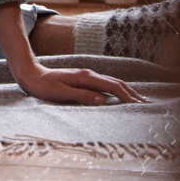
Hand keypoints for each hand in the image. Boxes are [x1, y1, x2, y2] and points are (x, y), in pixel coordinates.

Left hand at [13, 63, 146, 104]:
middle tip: (149, 105)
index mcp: (85, 77)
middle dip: (133, 94)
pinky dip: (118, 91)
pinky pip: (106, 85)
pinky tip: (122, 97)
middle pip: (117, 83)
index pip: (112, 86)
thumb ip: (81, 96)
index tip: (139, 106)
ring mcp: (88, 77)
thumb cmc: (43, 86)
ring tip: (141, 101)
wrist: (30, 75)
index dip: (127, 96)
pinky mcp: (85, 81)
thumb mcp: (60, 93)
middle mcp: (89, 75)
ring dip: (128, 92)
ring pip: (113, 83)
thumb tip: (103, 101)